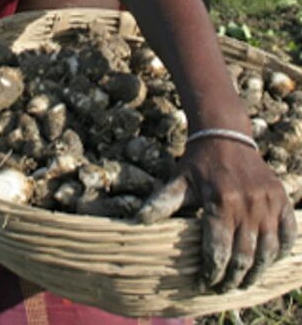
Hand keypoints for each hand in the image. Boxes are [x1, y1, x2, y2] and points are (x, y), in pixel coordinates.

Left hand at [138, 138, 295, 291]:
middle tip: (224, 289)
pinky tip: (269, 262)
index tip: (205, 284)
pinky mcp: (281, 199)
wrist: (225, 135)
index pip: (218, 249)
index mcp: (220, 203)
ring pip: (268, 250)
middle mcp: (247, 205)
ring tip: (244, 283)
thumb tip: (138, 221)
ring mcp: (267, 203)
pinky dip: (282, 251)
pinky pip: (289, 233)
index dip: (212, 271)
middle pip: (244, 255)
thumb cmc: (198, 162)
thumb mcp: (178, 180)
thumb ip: (162, 202)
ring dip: (257, 271)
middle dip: (233, 278)